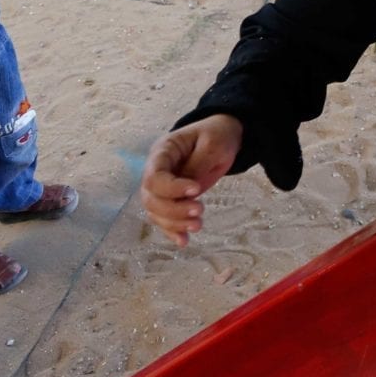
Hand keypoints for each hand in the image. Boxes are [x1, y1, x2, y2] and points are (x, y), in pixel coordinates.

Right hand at [141, 114, 243, 247]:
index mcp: (162, 152)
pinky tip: (184, 241)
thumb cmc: (217, 135)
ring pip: (155, 212)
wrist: (224, 136)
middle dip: (174, 209)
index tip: (196, 190)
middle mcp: (156, 171)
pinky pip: (164, 219)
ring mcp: (163, 186)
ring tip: (198, 225)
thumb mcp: (212, 143)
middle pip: (151, 198)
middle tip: (200, 211)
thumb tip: (189, 189)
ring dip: (174, 223)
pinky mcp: (172, 199)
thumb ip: (198, 165)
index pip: (154, 176)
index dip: (172, 188)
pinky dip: (172, 231)